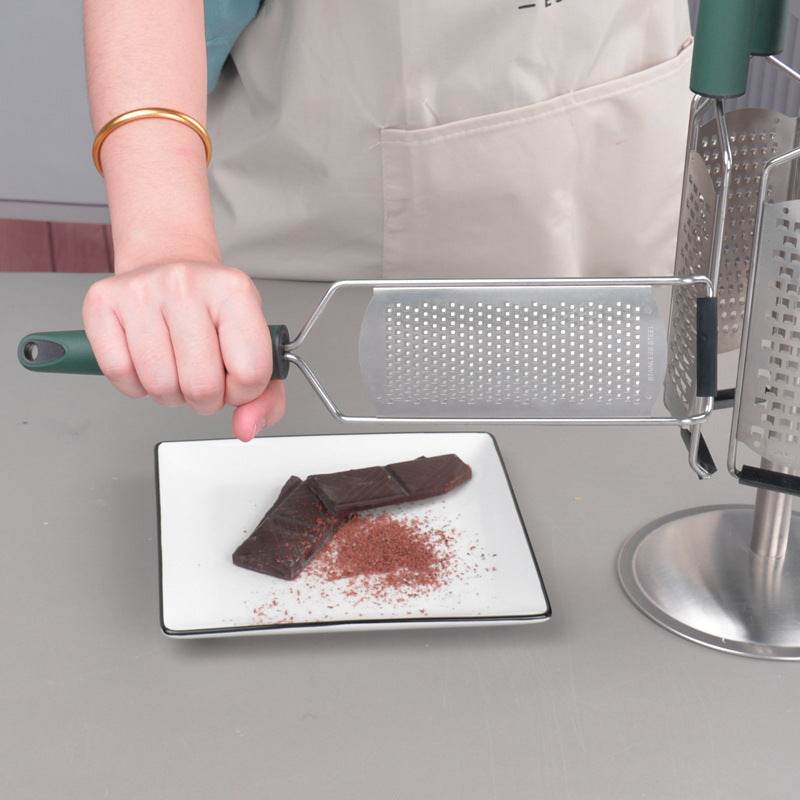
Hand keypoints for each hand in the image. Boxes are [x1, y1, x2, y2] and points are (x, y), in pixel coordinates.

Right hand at [82, 260, 284, 439]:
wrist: (168, 263)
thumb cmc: (212, 311)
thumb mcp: (253, 345)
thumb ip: (264, 397)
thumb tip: (246, 427)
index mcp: (234, 291)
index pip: (250, 372)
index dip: (243, 391)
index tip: (234, 378)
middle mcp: (187, 284)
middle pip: (202, 386)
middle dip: (205, 398)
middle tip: (202, 375)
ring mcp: (142, 291)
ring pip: (160, 385)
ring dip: (170, 393)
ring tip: (176, 365)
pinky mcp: (103, 302)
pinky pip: (120, 375)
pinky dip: (135, 384)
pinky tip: (147, 361)